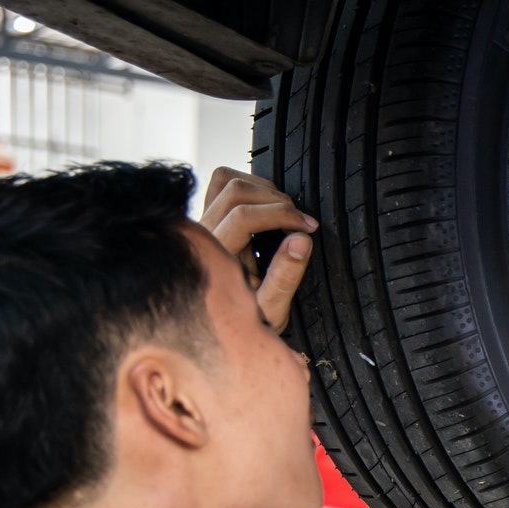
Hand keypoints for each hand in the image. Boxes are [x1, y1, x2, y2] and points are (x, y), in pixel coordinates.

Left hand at [199, 167, 316, 332]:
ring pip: (225, 180)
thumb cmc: (249, 320)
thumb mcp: (271, 309)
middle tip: (300, 220)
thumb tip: (301, 240)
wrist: (222, 327)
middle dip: (276, 200)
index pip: (244, 216)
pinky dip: (247, 185)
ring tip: (285, 210)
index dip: (282, 215)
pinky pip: (219, 184)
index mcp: (214, 257)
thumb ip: (285, 276)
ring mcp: (201, 223)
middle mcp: (201, 235)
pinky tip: (266, 205)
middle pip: (235, 192)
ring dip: (262, 189)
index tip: (307, 226)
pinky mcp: (206, 217)